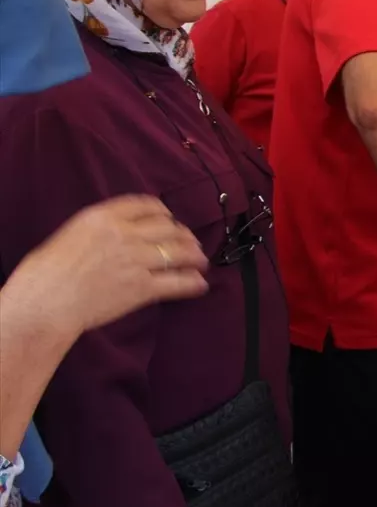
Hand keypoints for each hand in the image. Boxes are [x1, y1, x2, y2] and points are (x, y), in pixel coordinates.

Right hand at [8, 196, 208, 337]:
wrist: (46, 301)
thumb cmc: (47, 271)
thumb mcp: (72, 233)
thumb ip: (100, 228)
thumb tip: (119, 232)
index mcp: (104, 216)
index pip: (147, 205)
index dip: (164, 213)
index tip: (169, 219)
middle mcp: (125, 233)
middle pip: (169, 227)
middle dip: (184, 235)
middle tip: (191, 243)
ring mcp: (137, 260)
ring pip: (179, 252)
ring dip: (195, 256)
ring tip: (201, 261)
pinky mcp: (143, 287)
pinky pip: (177, 282)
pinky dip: (192, 283)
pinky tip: (200, 284)